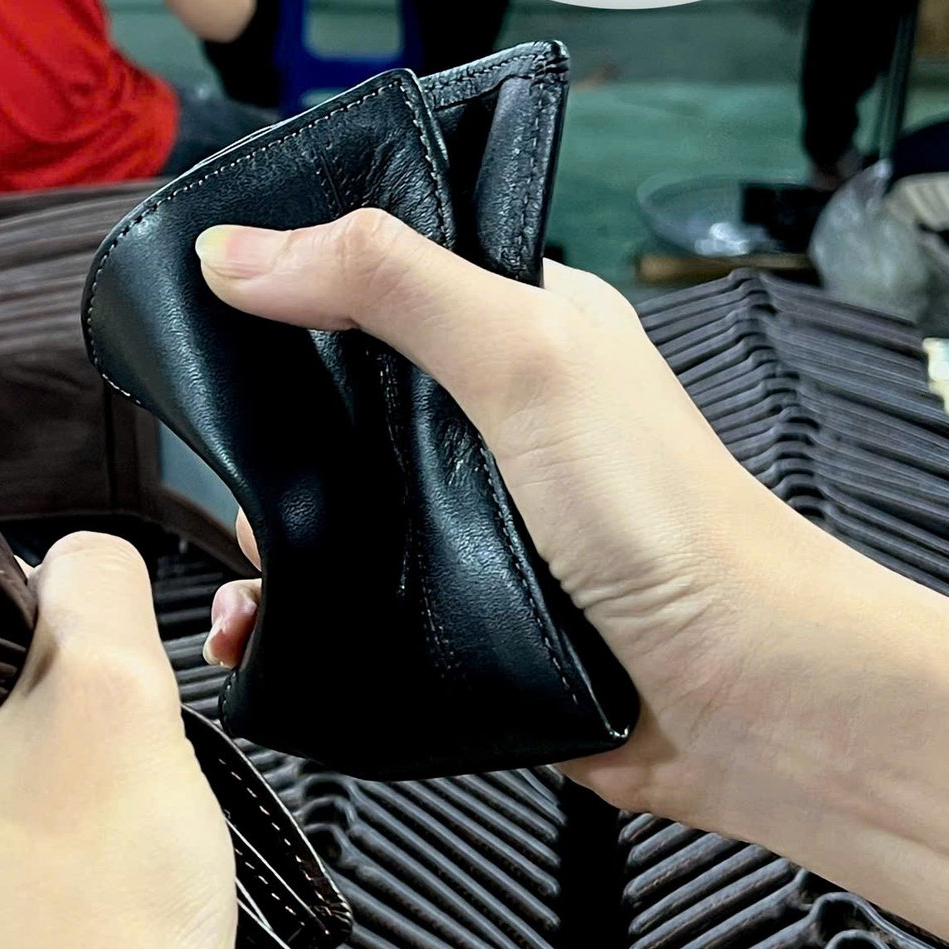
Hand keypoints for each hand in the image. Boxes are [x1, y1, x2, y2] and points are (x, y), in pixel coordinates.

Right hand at [191, 210, 948, 948]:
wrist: (743, 699)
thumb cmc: (662, 516)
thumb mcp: (524, 357)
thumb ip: (388, 284)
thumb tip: (237, 249)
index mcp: (517, 327)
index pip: (381, 274)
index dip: (294, 283)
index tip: (204, 308)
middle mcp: (488, 420)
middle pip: (333, 403)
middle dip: (264, 444)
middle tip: (238, 475)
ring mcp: (469, 522)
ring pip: (329, 512)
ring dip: (269, 543)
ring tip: (246, 583)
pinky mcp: (456, 615)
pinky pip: (346, 603)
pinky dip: (290, 619)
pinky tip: (254, 637)